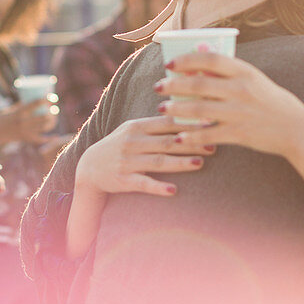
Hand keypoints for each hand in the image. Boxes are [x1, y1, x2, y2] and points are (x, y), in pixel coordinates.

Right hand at [0, 98, 59, 143]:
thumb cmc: (0, 118)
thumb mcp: (11, 110)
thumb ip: (22, 106)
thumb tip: (33, 100)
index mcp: (19, 112)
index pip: (36, 104)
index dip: (46, 100)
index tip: (52, 97)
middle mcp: (23, 122)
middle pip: (43, 116)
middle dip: (52, 111)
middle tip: (55, 107)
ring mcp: (25, 131)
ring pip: (44, 127)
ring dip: (52, 122)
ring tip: (54, 117)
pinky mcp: (25, 139)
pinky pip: (40, 139)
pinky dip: (48, 138)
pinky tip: (55, 136)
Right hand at [74, 116, 213, 197]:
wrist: (90, 167)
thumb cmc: (120, 145)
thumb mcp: (133, 129)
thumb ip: (157, 123)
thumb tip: (189, 113)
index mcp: (137, 126)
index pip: (167, 123)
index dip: (189, 123)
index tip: (210, 124)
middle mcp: (132, 142)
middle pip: (167, 142)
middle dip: (191, 144)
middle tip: (213, 146)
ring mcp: (127, 161)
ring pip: (158, 161)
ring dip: (180, 163)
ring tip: (200, 163)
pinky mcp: (123, 180)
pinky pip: (143, 183)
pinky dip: (158, 187)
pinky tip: (174, 191)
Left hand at [153, 51, 303, 158]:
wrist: (296, 129)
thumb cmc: (272, 101)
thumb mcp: (255, 80)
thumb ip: (230, 72)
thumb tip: (198, 63)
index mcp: (245, 72)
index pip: (209, 60)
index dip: (186, 60)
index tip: (170, 64)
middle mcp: (241, 90)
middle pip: (197, 84)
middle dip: (173, 85)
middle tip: (159, 87)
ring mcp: (239, 112)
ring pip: (198, 109)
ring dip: (176, 109)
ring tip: (163, 108)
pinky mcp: (239, 134)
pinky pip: (207, 134)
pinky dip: (190, 136)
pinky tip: (179, 136)